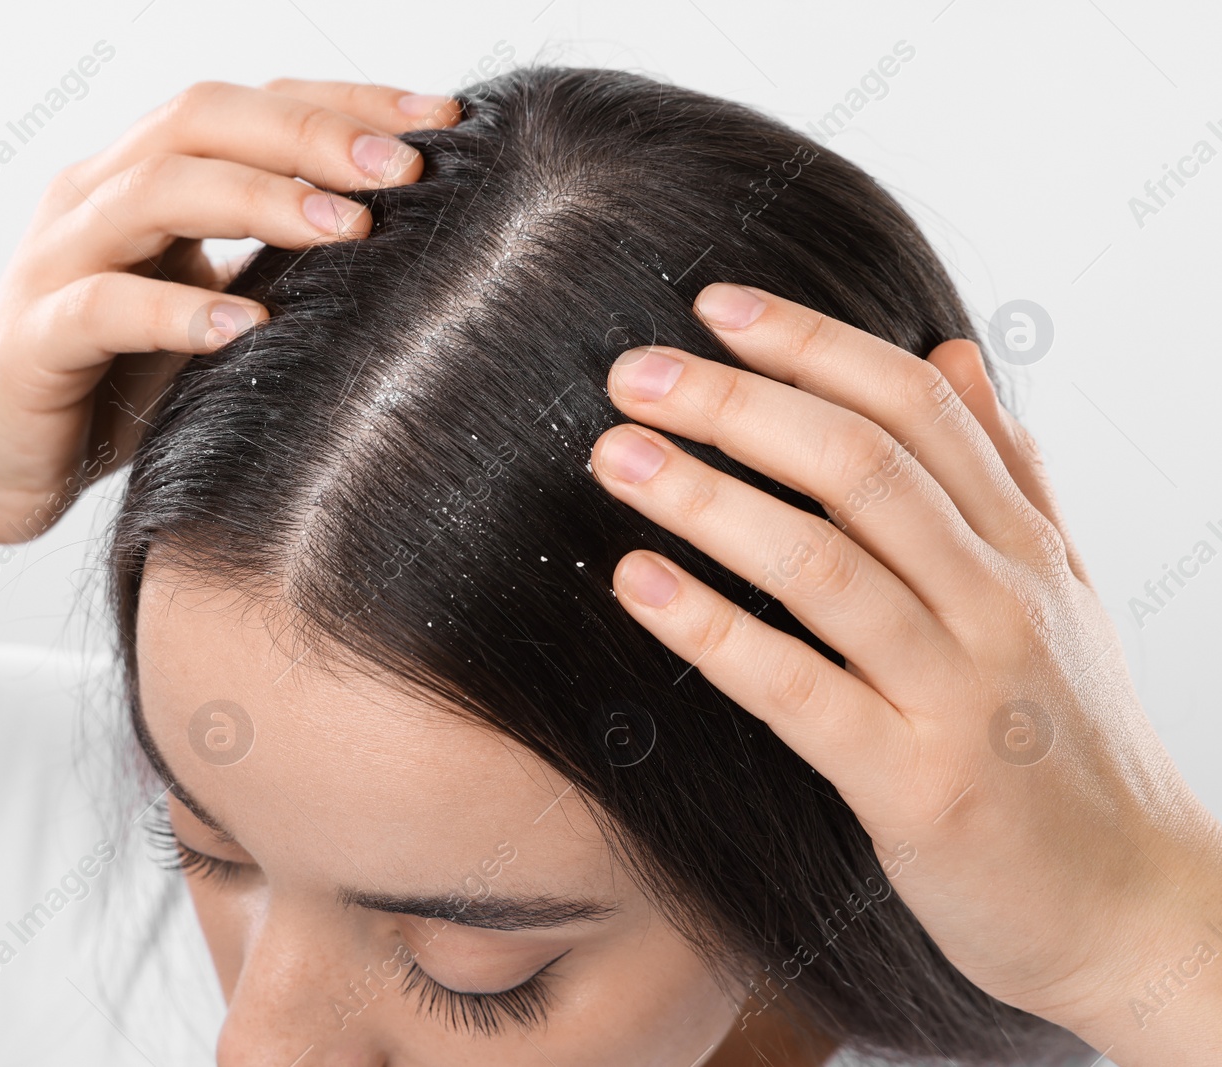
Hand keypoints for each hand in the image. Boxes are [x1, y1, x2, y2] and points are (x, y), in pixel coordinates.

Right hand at [0, 79, 458, 544]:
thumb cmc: (109, 384)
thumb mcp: (209, 312)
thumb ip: (274, 269)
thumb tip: (407, 248)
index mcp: (143, 179)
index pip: (250, 109)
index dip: (344, 104)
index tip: (443, 120)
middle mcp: (96, 200)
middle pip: (202, 121)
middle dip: (312, 135)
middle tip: (407, 168)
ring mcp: (56, 263)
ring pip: (153, 192)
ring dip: (257, 200)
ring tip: (348, 229)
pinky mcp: (33, 342)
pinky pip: (101, 307)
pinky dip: (175, 310)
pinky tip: (245, 327)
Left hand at [590, 283, 1221, 1062]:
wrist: (1135, 908)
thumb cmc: (1074, 749)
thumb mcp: (1058, 591)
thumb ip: (1006, 472)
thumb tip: (956, 351)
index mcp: (1022, 547)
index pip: (914, 406)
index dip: (812, 345)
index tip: (717, 305)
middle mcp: (999, 601)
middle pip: (860, 466)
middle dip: (739, 405)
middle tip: (634, 373)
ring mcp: (961, 692)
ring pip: (825, 564)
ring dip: (707, 499)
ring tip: (615, 456)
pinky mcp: (918, 784)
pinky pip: (800, 690)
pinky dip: (714, 630)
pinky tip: (638, 583)